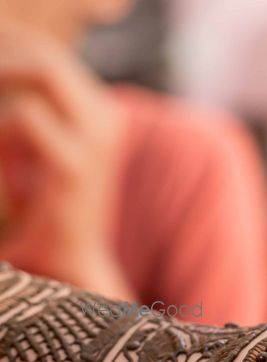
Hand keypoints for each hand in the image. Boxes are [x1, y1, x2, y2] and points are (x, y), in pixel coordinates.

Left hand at [0, 22, 131, 298]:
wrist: (70, 261)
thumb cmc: (44, 207)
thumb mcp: (39, 145)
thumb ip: (30, 107)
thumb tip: (2, 63)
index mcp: (101, 111)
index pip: (49, 53)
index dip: (10, 47)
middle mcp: (107, 118)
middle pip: (48, 52)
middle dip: (4, 56)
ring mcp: (98, 139)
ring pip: (43, 69)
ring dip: (1, 82)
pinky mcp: (77, 165)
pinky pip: (26, 115)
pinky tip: (1, 160)